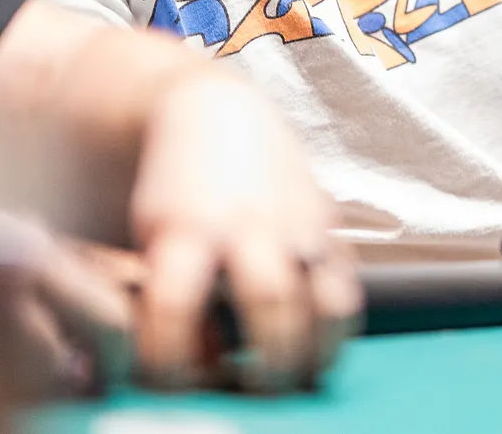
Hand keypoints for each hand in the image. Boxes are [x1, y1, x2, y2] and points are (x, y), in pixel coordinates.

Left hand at [129, 72, 361, 390]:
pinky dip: (338, 322)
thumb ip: (164, 296)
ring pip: (326, 296)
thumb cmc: (175, 190)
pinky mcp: (328, 221)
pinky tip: (319, 343)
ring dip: (318, 349)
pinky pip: (349, 281)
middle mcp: (247, 223)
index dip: (172, 357)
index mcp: (185, 227)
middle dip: (270, 360)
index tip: (174, 379)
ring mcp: (295, 221)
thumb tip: (195, 367)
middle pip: (270, 300)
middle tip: (259, 388)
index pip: (175, 307)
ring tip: (302, 375)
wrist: (214, 114)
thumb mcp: (152, 236)